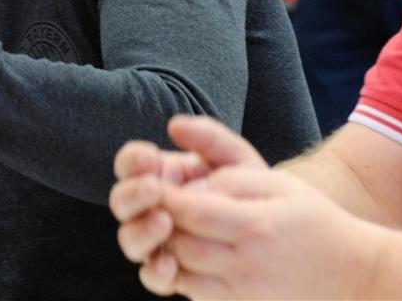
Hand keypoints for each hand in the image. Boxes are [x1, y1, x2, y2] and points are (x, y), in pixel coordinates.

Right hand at [110, 116, 264, 263]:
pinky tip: (171, 264)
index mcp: (160, 176)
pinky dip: (156, 271)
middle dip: (132, 195)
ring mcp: (157, 241)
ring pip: (130, 239)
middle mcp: (150, 209)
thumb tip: (174, 125)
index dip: (132, 161)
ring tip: (164, 223)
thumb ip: (209, 138)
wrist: (280, 235)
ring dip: (141, 231)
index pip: (129, 165)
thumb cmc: (251, 190)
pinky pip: (151, 276)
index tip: (149, 158)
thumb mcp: (236, 159)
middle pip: (121, 203)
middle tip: (155, 190)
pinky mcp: (171, 272)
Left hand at [141, 166, 372, 298]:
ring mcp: (245, 293)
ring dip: (166, 249)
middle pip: (179, 243)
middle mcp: (248, 265)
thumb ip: (231, 176)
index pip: (189, 211)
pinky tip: (185, 254)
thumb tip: (189, 181)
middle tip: (155, 206)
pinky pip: (195, 294)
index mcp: (256, 226)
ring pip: (181, 273)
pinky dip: (181, 273)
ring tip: (169, 228)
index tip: (155, 183)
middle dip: (159, 222)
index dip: (164, 196)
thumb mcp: (279, 184)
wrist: (352, 273)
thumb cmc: (312, 220)